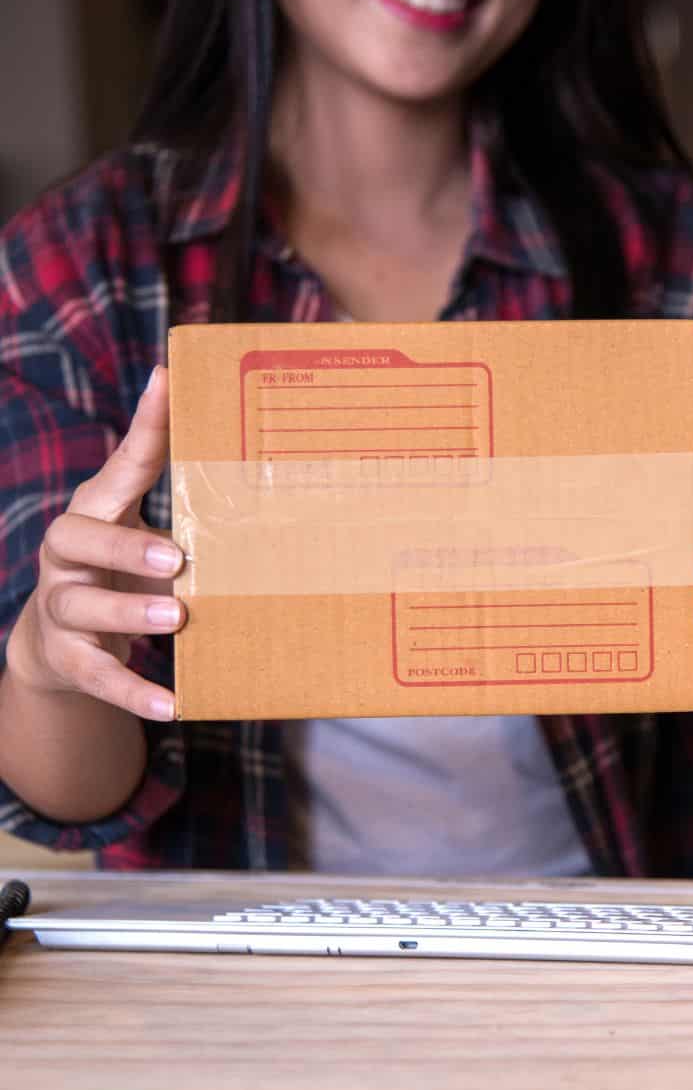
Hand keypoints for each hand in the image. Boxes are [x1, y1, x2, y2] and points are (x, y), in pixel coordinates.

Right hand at [5, 366, 184, 720]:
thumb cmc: (118, 570)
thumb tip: (238, 441)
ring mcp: (61, 607)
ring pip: (81, 606)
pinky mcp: (67, 658)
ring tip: (176, 617)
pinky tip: (172, 705)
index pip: (118, 465)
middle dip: (123, 545)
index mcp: (95, 512)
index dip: (143, 427)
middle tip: (176, 556)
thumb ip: (179, 494)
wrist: (56, 642)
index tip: (168, 384)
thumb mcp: (141, 528)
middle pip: (75, 537)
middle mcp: (67, 555)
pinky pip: (97, 676)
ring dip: (128, 612)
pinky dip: (133, 691)